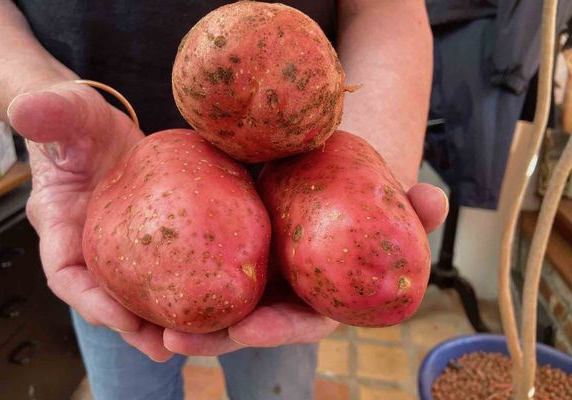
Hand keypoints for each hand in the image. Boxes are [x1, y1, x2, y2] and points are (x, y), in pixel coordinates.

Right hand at [8, 82, 173, 361]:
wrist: (97, 125)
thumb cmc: (74, 120)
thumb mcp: (65, 112)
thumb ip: (52, 113)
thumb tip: (29, 111)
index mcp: (62, 225)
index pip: (67, 275)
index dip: (91, 301)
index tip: (121, 318)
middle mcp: (91, 244)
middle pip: (108, 296)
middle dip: (134, 326)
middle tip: (167, 347)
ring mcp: (123, 244)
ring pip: (140, 289)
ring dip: (164, 316)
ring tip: (199, 335)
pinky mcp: (153, 237)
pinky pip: (169, 265)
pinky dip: (187, 283)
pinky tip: (216, 294)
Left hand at [162, 182, 447, 355]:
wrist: (318, 160)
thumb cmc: (351, 183)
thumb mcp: (373, 188)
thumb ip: (400, 199)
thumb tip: (437, 199)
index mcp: (318, 287)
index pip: (301, 320)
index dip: (280, 328)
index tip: (249, 328)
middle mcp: (282, 288)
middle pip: (247, 324)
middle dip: (215, 337)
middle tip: (176, 339)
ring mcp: (250, 273)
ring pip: (215, 305)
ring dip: (184, 319)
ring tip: (146, 325)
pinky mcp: (223, 251)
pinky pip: (196, 269)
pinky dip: (170, 281)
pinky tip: (135, 281)